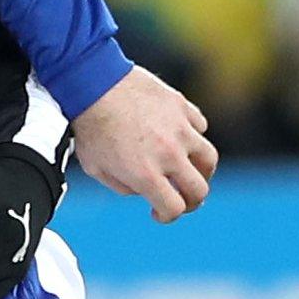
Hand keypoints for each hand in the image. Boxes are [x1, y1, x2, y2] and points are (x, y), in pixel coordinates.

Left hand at [70, 65, 216, 223]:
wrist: (91, 83)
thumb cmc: (89, 126)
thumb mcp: (95, 167)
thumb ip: (123, 186)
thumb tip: (143, 190)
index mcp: (145, 174)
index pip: (174, 207)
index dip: (167, 215)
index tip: (159, 212)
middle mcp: (168, 154)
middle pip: (199, 190)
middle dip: (191, 201)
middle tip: (183, 198)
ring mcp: (179, 128)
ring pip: (209, 158)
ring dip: (202, 170)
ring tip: (190, 169)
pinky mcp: (181, 106)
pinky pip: (200, 126)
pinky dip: (193, 134)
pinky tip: (179, 136)